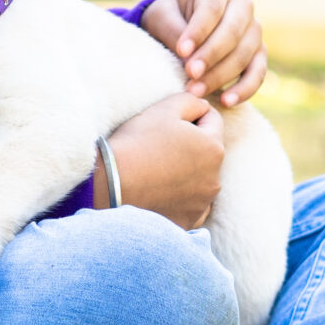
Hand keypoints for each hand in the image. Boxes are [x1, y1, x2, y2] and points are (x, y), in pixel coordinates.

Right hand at [95, 92, 223, 228]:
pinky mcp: (187, 222)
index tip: (169, 121)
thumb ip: (191, 101)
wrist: (109, 186)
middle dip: (190, 145)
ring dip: (185, 172)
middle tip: (159, 145)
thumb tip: (202, 107)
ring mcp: (201, 204)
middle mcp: (214, 179)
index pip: (212, 120)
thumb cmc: (137, 143)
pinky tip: (157, 192)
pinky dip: (178, 198)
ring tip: (155, 170)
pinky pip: (189, 205)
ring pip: (199, 179)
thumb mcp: (164, 109)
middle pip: (207, 152)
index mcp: (214, 148)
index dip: (191, 115)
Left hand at [141, 0, 267, 106]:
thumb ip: (173, 31)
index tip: (181, 51)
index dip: (198, 31)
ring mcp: (254, 30)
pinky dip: (245, 89)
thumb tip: (189, 56)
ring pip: (245, 54)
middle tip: (190, 74)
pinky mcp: (259, 54)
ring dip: (221, 75)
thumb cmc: (169, 19)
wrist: (180, 29)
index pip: (212, 8)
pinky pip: (258, 73)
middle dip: (211, 55)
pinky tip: (226, 101)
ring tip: (196, 91)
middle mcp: (242, 5)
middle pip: (232, 31)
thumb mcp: (162, 18)